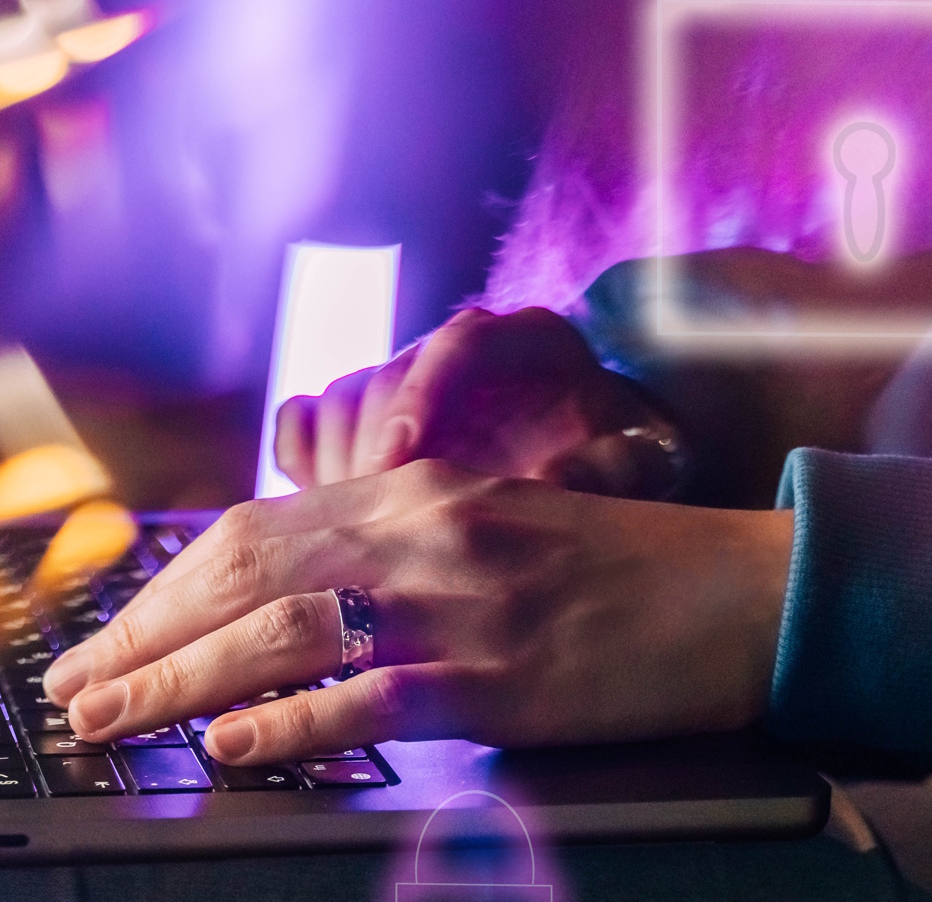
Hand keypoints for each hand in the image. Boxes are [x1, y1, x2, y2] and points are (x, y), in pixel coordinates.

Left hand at [42, 460, 793, 765]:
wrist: (745, 594)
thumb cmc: (621, 570)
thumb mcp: (494, 526)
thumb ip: (395, 544)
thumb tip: (289, 593)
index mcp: (416, 490)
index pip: (252, 532)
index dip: (165, 587)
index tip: (108, 635)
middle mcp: (422, 533)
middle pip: (244, 577)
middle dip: (143, 636)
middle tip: (72, 689)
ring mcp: (460, 605)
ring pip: (282, 631)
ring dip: (178, 680)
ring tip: (109, 722)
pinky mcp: (501, 679)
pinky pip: (373, 697)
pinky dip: (292, 721)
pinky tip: (231, 745)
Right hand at [273, 307, 682, 496]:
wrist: (594, 456)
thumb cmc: (614, 458)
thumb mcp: (632, 462)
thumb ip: (604, 469)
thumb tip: (551, 482)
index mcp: (524, 339)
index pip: (456, 343)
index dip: (420, 394)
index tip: (402, 453)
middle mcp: (451, 349)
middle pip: (382, 377)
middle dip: (366, 450)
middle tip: (365, 518)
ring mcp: (398, 382)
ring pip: (335, 404)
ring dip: (332, 467)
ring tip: (350, 532)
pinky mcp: (361, 417)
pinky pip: (303, 421)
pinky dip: (300, 461)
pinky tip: (319, 514)